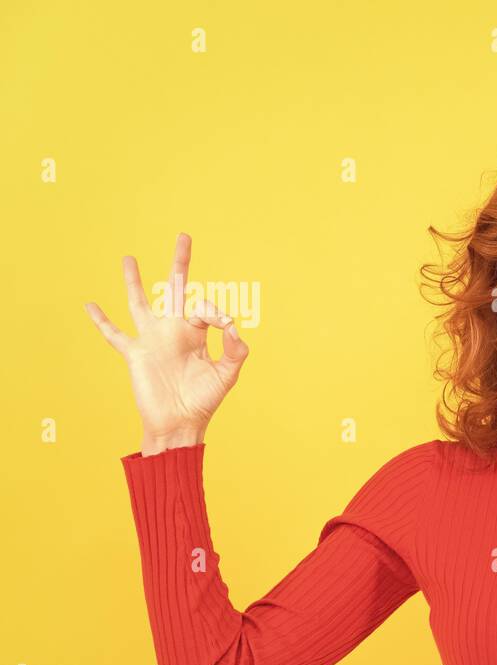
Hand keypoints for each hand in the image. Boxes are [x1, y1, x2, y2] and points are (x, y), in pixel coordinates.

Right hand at [85, 233, 249, 453]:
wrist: (180, 424)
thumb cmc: (204, 401)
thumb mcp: (226, 375)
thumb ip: (234, 350)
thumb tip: (233, 326)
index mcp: (198, 333)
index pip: (205, 307)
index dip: (215, 311)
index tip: (225, 324)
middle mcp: (174, 330)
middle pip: (176, 289)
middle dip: (180, 264)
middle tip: (184, 236)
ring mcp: (152, 339)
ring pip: (140, 303)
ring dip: (135, 281)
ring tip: (128, 258)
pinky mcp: (134, 353)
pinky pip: (114, 334)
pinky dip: (101, 321)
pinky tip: (90, 305)